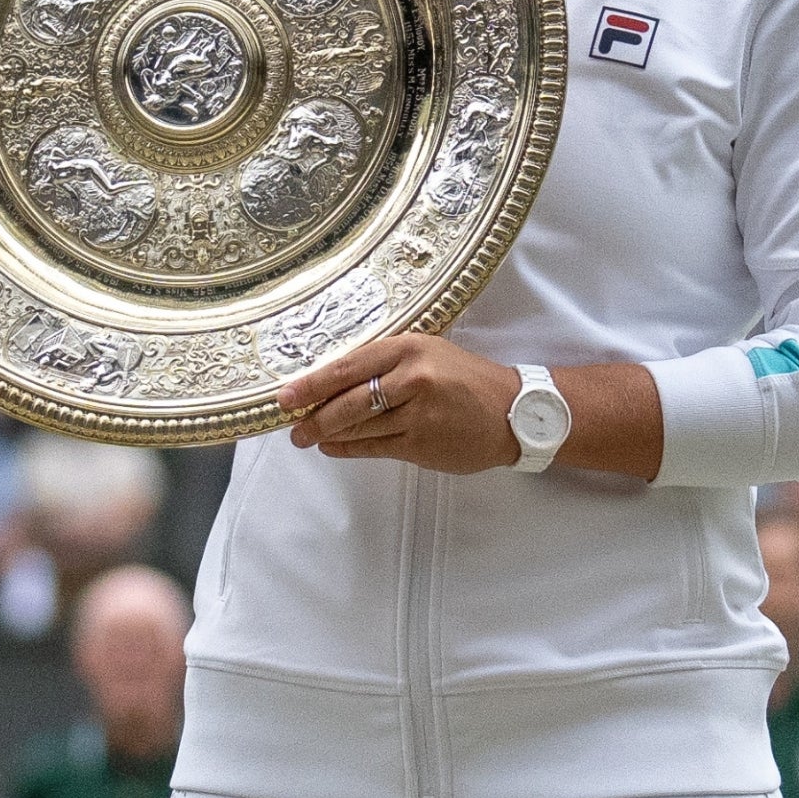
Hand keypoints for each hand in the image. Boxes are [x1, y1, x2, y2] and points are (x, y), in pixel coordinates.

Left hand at [280, 333, 520, 474]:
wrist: (514, 412)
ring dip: (329, 435)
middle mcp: (413, 379)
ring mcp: (418, 414)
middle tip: (292, 427)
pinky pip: (374, 447)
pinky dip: (350, 449)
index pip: (349, 366)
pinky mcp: (422, 444)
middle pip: (348, 402)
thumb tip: (334, 382)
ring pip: (359, 428)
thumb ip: (388, 364)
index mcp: (410, 348)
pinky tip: (335, 448)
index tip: (285, 395)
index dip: (312, 383)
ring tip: (310, 438)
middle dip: (314, 416)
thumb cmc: (467, 380)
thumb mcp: (430, 355)